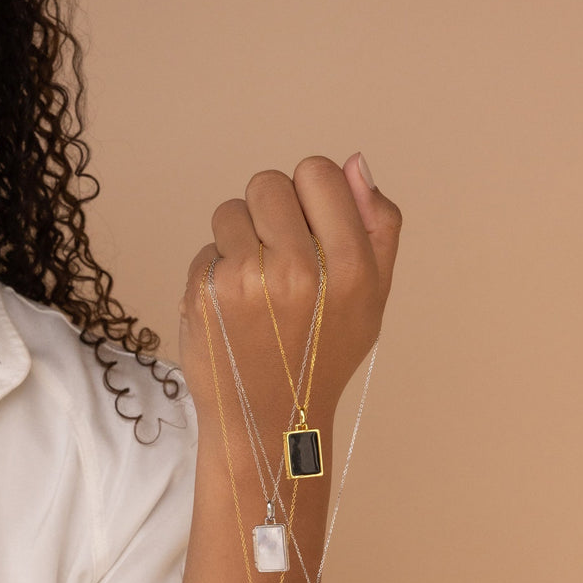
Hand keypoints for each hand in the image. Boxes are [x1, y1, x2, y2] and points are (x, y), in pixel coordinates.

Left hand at [179, 153, 400, 435]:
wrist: (270, 420)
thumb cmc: (323, 354)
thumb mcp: (372, 296)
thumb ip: (378, 226)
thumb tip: (353, 162)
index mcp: (349, 267)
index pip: (318, 171)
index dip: (309, 195)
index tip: (308, 229)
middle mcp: (298, 270)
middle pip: (268, 183)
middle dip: (269, 212)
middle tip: (278, 258)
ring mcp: (246, 281)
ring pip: (229, 210)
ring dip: (238, 239)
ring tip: (255, 286)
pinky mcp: (204, 293)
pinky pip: (206, 248)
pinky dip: (216, 271)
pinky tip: (233, 309)